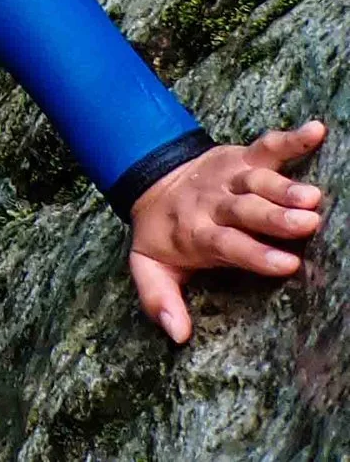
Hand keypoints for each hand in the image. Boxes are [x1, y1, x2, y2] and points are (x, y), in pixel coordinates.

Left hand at [129, 120, 327, 341]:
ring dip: (284, 186)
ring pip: (257, 180)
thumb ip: (158, 299)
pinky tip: (316, 130)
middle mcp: (214, 202)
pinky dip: (291, 137)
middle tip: (308, 224)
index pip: (226, 243)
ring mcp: (229, 177)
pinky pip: (266, 145)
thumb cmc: (162, 234)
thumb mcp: (149, 268)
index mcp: (196, 232)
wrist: (150, 181)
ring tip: (314, 196)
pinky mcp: (241, 156)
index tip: (286, 264)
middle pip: (245, 209)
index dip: (254, 254)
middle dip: (275, 217)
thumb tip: (177, 334)